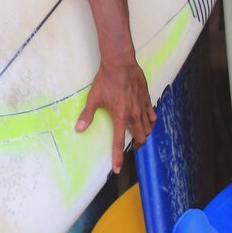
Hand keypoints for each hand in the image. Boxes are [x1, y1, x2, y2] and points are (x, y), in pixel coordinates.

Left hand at [74, 57, 155, 173]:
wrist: (120, 63)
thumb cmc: (106, 80)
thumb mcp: (94, 98)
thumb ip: (87, 115)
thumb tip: (79, 129)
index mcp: (120, 116)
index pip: (119, 142)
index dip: (118, 157)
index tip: (118, 169)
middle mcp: (133, 114)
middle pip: (139, 137)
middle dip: (136, 146)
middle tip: (132, 148)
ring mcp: (142, 106)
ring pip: (148, 127)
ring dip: (144, 134)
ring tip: (140, 136)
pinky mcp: (147, 98)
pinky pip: (152, 114)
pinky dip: (151, 121)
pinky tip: (148, 121)